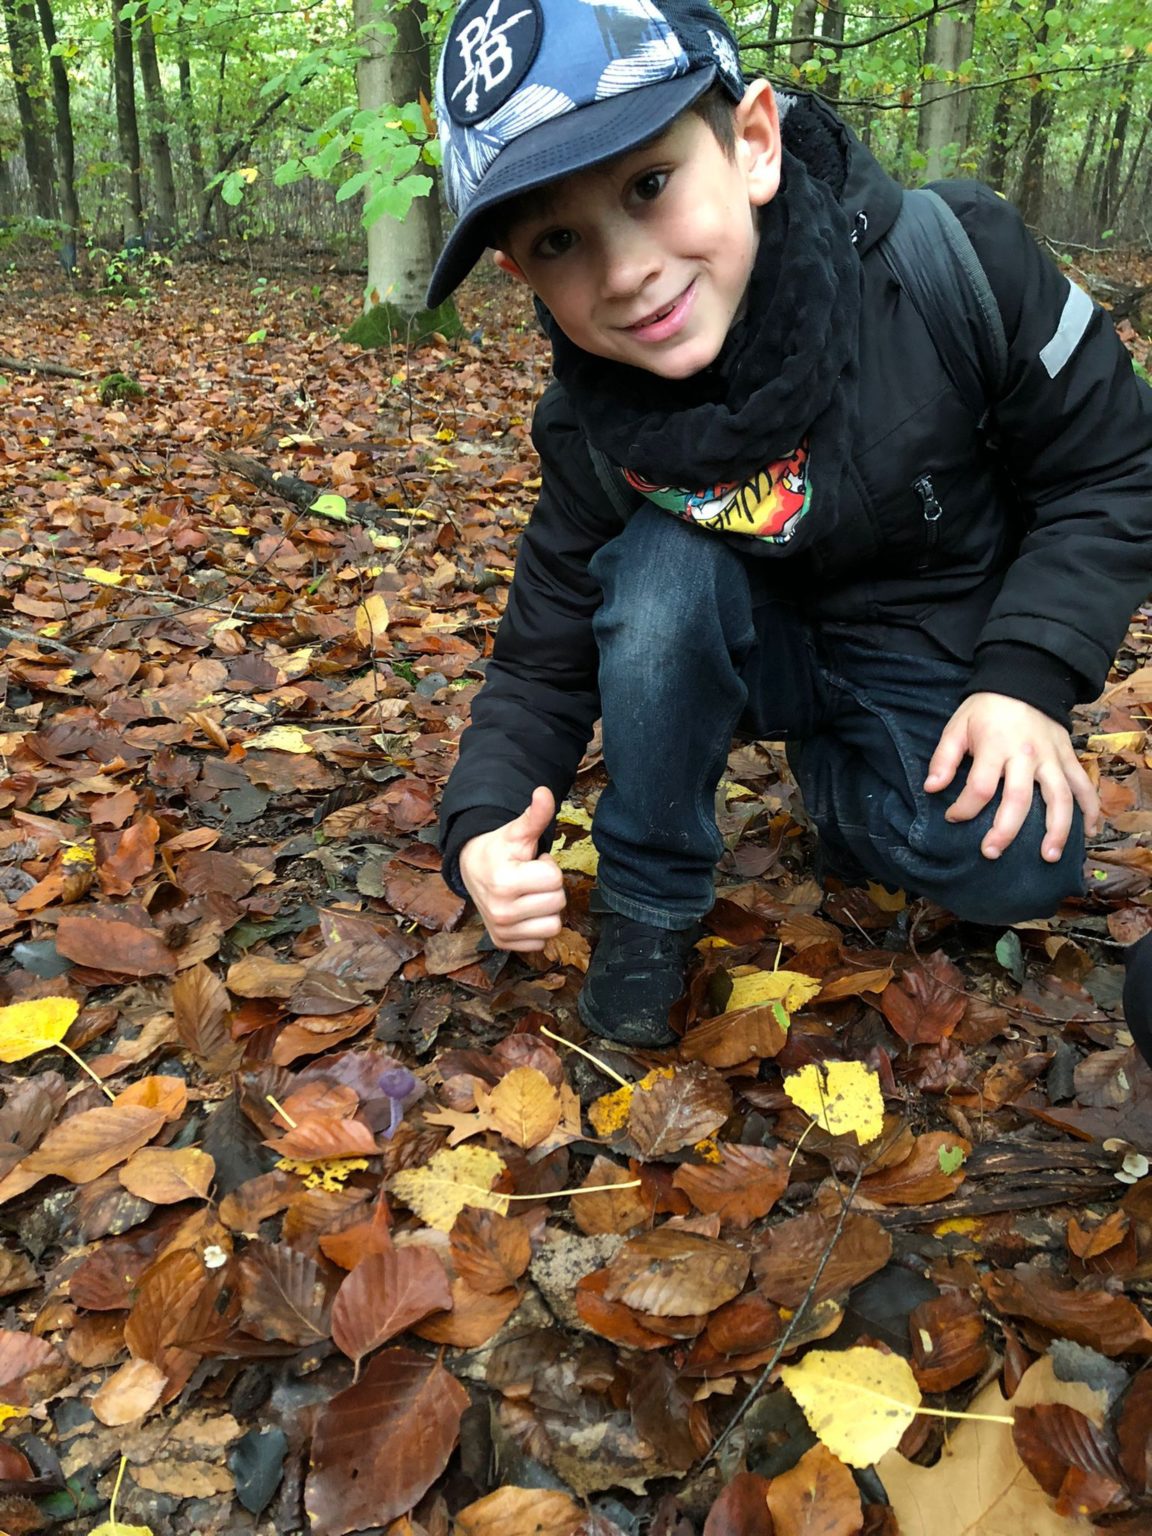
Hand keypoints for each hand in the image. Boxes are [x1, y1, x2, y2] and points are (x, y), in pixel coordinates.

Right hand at [458, 786, 565, 950]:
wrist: (471, 870)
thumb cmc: (499, 850)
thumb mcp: (516, 832)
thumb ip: (535, 815)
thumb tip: (545, 792)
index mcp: (504, 882)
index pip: (555, 878)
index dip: (548, 866)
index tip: (530, 862)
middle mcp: (501, 911)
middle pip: (558, 902)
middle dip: (549, 887)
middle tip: (529, 878)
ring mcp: (501, 931)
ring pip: (554, 925)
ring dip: (546, 908)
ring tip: (528, 894)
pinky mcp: (503, 944)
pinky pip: (542, 941)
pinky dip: (537, 927)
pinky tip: (524, 911)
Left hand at [924, 692, 1099, 861]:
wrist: (1024, 680)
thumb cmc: (986, 709)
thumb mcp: (957, 726)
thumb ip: (943, 758)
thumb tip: (932, 788)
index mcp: (995, 747)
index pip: (980, 787)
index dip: (964, 808)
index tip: (952, 817)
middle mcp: (1026, 755)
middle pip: (1019, 799)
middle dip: (1005, 830)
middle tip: (991, 853)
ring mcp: (1052, 758)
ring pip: (1060, 798)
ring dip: (1057, 830)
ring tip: (1048, 857)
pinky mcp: (1069, 757)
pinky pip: (1084, 785)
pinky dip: (1091, 809)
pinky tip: (1089, 832)